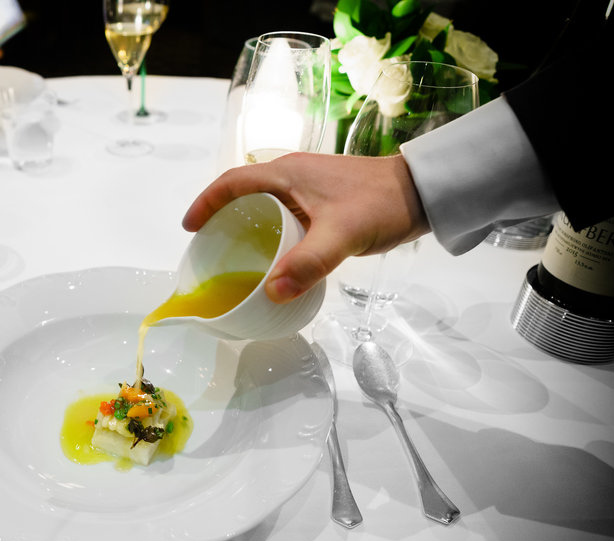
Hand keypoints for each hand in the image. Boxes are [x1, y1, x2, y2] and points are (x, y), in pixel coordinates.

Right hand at [181, 152, 428, 303]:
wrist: (423, 192)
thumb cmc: (380, 203)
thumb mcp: (342, 234)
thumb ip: (308, 263)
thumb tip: (271, 293)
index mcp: (287, 173)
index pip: (233, 182)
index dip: (206, 202)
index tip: (189, 227)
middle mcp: (292, 175)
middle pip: (243, 191)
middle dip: (220, 215)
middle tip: (208, 246)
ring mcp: (308, 187)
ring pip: (263, 204)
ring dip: (245, 224)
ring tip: (234, 254)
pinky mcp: (322, 201)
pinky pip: (283, 214)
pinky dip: (269, 232)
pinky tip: (274, 256)